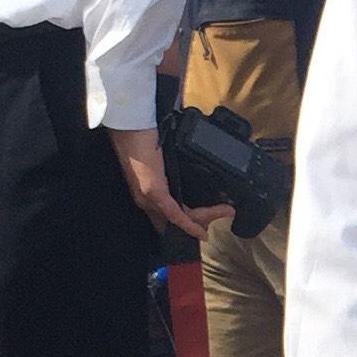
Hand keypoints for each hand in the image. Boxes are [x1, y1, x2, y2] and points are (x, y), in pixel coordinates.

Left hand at [110, 124, 222, 242]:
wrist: (129, 124)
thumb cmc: (140, 134)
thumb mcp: (160, 154)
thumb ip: (173, 165)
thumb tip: (192, 162)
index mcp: (147, 191)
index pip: (169, 216)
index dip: (188, 224)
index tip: (206, 225)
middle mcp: (146, 200)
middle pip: (177, 221)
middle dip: (201, 223)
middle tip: (225, 213)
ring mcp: (149, 199)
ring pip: (180, 219)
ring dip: (204, 219)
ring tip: (226, 212)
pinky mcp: (154, 193)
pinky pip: (175, 215)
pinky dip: (190, 225)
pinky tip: (201, 231)